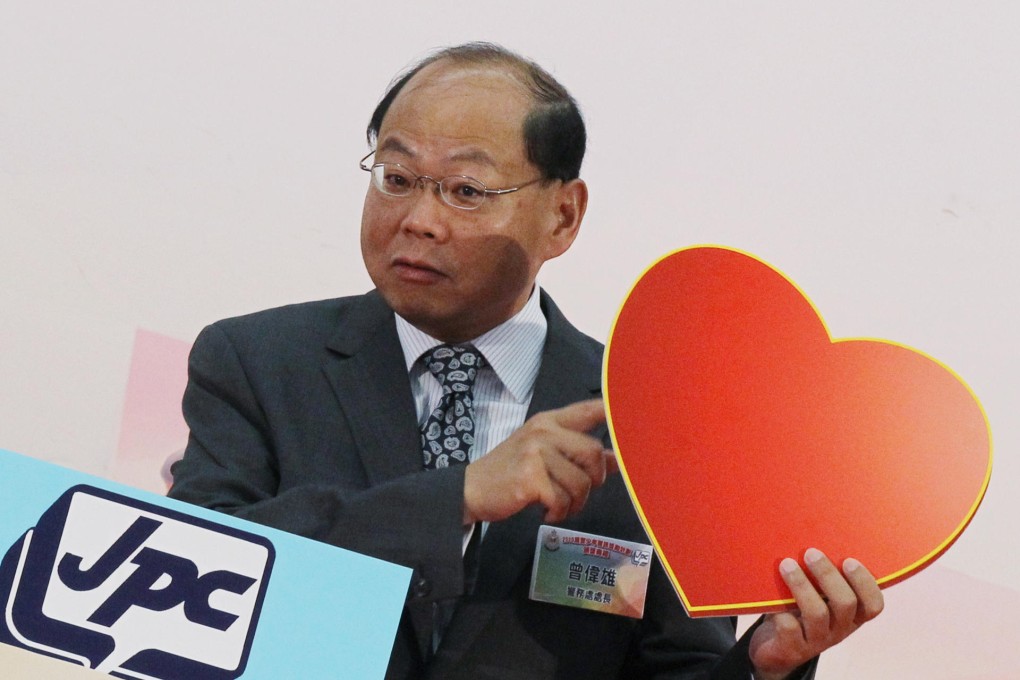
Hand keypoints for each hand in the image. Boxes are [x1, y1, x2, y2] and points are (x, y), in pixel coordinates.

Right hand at [463, 399, 616, 523]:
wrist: (472, 489)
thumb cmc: (511, 471)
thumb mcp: (544, 454)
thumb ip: (578, 454)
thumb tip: (616, 458)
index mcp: (549, 421)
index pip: (588, 410)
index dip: (614, 410)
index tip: (637, 412)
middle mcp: (543, 431)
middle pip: (593, 453)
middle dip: (594, 479)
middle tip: (579, 493)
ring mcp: (535, 453)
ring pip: (580, 482)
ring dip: (576, 503)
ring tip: (560, 506)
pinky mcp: (529, 477)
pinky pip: (562, 500)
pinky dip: (559, 512)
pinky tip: (547, 511)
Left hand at [749, 548, 883, 679]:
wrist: (775, 650)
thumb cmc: (799, 611)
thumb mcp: (817, 597)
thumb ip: (821, 577)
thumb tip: (812, 531)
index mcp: (851, 616)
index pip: (873, 605)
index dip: (865, 583)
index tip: (849, 560)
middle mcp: (839, 629)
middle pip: (845, 603)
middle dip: (828, 575)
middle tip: (811, 552)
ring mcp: (817, 641)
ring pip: (817, 614)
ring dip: (802, 586)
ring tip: (786, 565)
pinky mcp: (793, 649)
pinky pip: (790, 629)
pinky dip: (782, 612)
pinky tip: (771, 601)